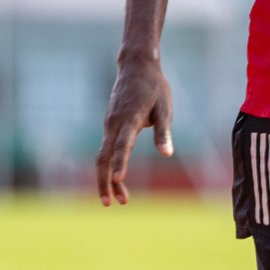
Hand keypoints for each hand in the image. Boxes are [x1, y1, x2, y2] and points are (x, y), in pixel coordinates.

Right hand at [95, 55, 173, 205]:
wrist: (136, 65)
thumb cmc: (154, 87)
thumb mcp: (164, 108)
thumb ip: (163, 133)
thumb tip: (167, 154)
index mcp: (129, 119)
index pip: (122, 145)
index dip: (120, 163)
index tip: (118, 180)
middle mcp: (114, 123)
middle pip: (103, 157)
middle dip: (105, 182)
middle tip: (111, 204)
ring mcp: (109, 124)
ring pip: (102, 155)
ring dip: (107, 178)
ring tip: (119, 199)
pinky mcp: (110, 124)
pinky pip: (106, 148)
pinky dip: (109, 165)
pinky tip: (117, 178)